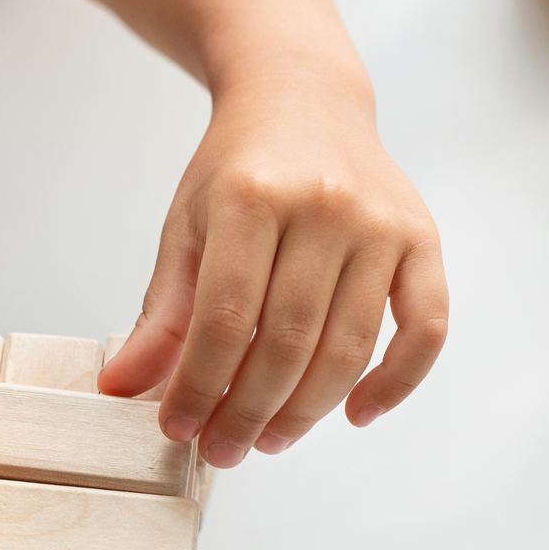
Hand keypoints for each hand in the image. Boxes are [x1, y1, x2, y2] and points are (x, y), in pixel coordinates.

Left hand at [98, 66, 447, 466]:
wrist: (303, 99)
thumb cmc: (239, 168)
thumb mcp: (186, 228)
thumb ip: (161, 313)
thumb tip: (122, 390)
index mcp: (252, 197)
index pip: (225, 319)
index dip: (200, 385)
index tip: (178, 427)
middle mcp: (325, 207)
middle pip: (288, 341)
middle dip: (249, 411)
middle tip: (223, 450)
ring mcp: (382, 223)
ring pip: (349, 347)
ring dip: (307, 411)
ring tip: (270, 441)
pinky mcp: (424, 239)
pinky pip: (426, 329)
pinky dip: (396, 382)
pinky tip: (355, 414)